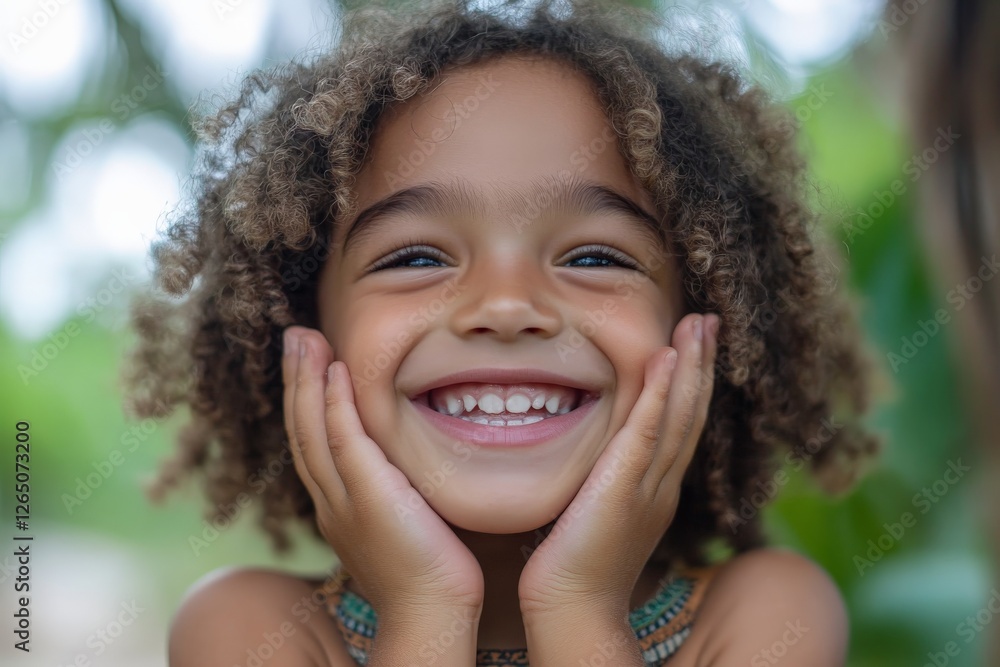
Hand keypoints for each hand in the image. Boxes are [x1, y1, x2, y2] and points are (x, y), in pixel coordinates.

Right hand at [281, 325, 485, 617]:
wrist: (433, 612)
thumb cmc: (432, 575)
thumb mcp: (405, 524)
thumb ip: (397, 494)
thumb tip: (407, 473)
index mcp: (337, 509)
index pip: (313, 444)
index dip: (306, 401)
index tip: (309, 362)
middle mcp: (330, 502)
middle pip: (302, 430)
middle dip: (296, 380)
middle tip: (295, 336)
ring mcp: (344, 500)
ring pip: (312, 429)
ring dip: (307, 380)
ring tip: (304, 338)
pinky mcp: (368, 497)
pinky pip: (344, 440)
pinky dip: (334, 404)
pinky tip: (335, 371)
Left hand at [517, 312, 718, 619]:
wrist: (572, 604)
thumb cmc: (574, 563)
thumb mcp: (598, 510)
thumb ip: (605, 479)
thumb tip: (594, 454)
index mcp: (656, 487)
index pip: (681, 424)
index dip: (692, 382)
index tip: (695, 342)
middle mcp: (662, 482)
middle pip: (691, 412)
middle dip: (702, 364)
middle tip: (708, 320)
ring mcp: (649, 484)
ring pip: (679, 415)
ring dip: (690, 366)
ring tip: (697, 325)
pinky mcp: (625, 486)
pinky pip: (648, 430)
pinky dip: (660, 393)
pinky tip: (667, 358)